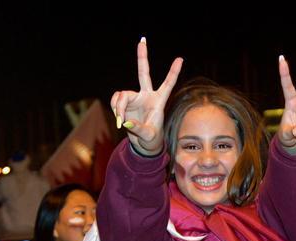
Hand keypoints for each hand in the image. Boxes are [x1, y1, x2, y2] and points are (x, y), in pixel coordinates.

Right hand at [110, 38, 182, 155]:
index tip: (181, 59)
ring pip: (122, 94)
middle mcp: (147, 96)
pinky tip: (119, 119)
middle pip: (144, 73)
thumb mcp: (148, 137)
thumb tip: (126, 121)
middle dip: (142, 57)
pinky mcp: (125, 104)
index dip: (173, 72)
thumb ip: (138, 128)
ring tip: (121, 120)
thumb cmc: (152, 140)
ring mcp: (135, 98)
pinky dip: (115, 109)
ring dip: (119, 106)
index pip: (168, 84)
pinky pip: (116, 101)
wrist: (144, 145)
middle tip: (142, 40)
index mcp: (159, 101)